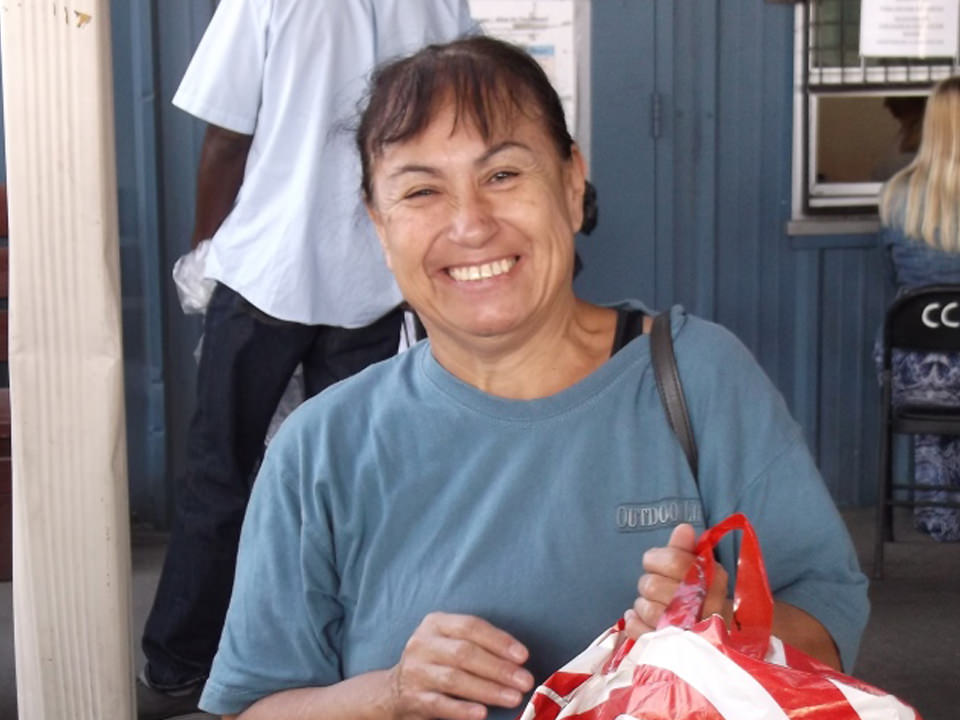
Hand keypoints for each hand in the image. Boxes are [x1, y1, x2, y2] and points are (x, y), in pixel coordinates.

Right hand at [388, 612, 534, 719]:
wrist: (395, 689)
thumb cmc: (437, 661)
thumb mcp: (449, 641)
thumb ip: (478, 644)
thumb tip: (518, 660)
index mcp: (436, 623)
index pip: (471, 626)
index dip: (499, 641)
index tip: (523, 656)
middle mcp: (423, 644)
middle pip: (464, 653)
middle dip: (499, 668)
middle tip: (525, 681)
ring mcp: (416, 672)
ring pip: (455, 679)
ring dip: (488, 689)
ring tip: (513, 698)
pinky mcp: (413, 698)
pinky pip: (440, 704)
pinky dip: (462, 709)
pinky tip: (482, 713)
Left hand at [623, 524, 728, 637]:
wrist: (715, 645)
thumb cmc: (703, 601)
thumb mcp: (700, 572)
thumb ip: (687, 550)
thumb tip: (684, 528)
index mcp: (712, 580)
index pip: (672, 561)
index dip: (656, 559)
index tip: (654, 563)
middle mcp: (704, 605)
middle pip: (653, 585)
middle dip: (649, 584)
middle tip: (656, 588)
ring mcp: (688, 631)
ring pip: (645, 608)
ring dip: (643, 605)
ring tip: (654, 605)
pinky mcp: (671, 650)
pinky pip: (639, 631)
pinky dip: (634, 622)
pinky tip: (638, 619)